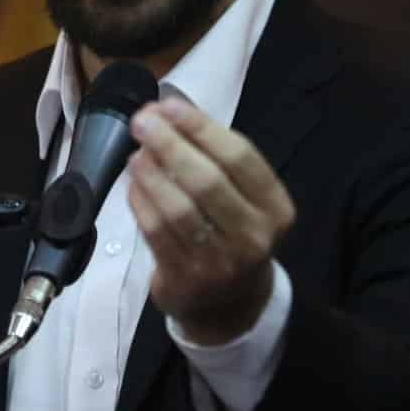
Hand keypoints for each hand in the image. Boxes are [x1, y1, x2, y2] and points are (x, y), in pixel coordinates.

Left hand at [126, 98, 295, 345]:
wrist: (230, 305)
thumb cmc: (233, 233)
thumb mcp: (244, 198)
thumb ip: (215, 157)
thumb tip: (166, 111)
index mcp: (276, 207)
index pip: (239, 157)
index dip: (201, 127)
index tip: (169, 105)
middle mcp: (254, 236)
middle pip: (208, 180)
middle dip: (170, 144)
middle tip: (142, 121)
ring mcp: (220, 262)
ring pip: (178, 207)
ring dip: (151, 173)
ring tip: (136, 152)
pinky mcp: (186, 279)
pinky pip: (156, 232)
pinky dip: (140, 201)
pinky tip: (133, 182)